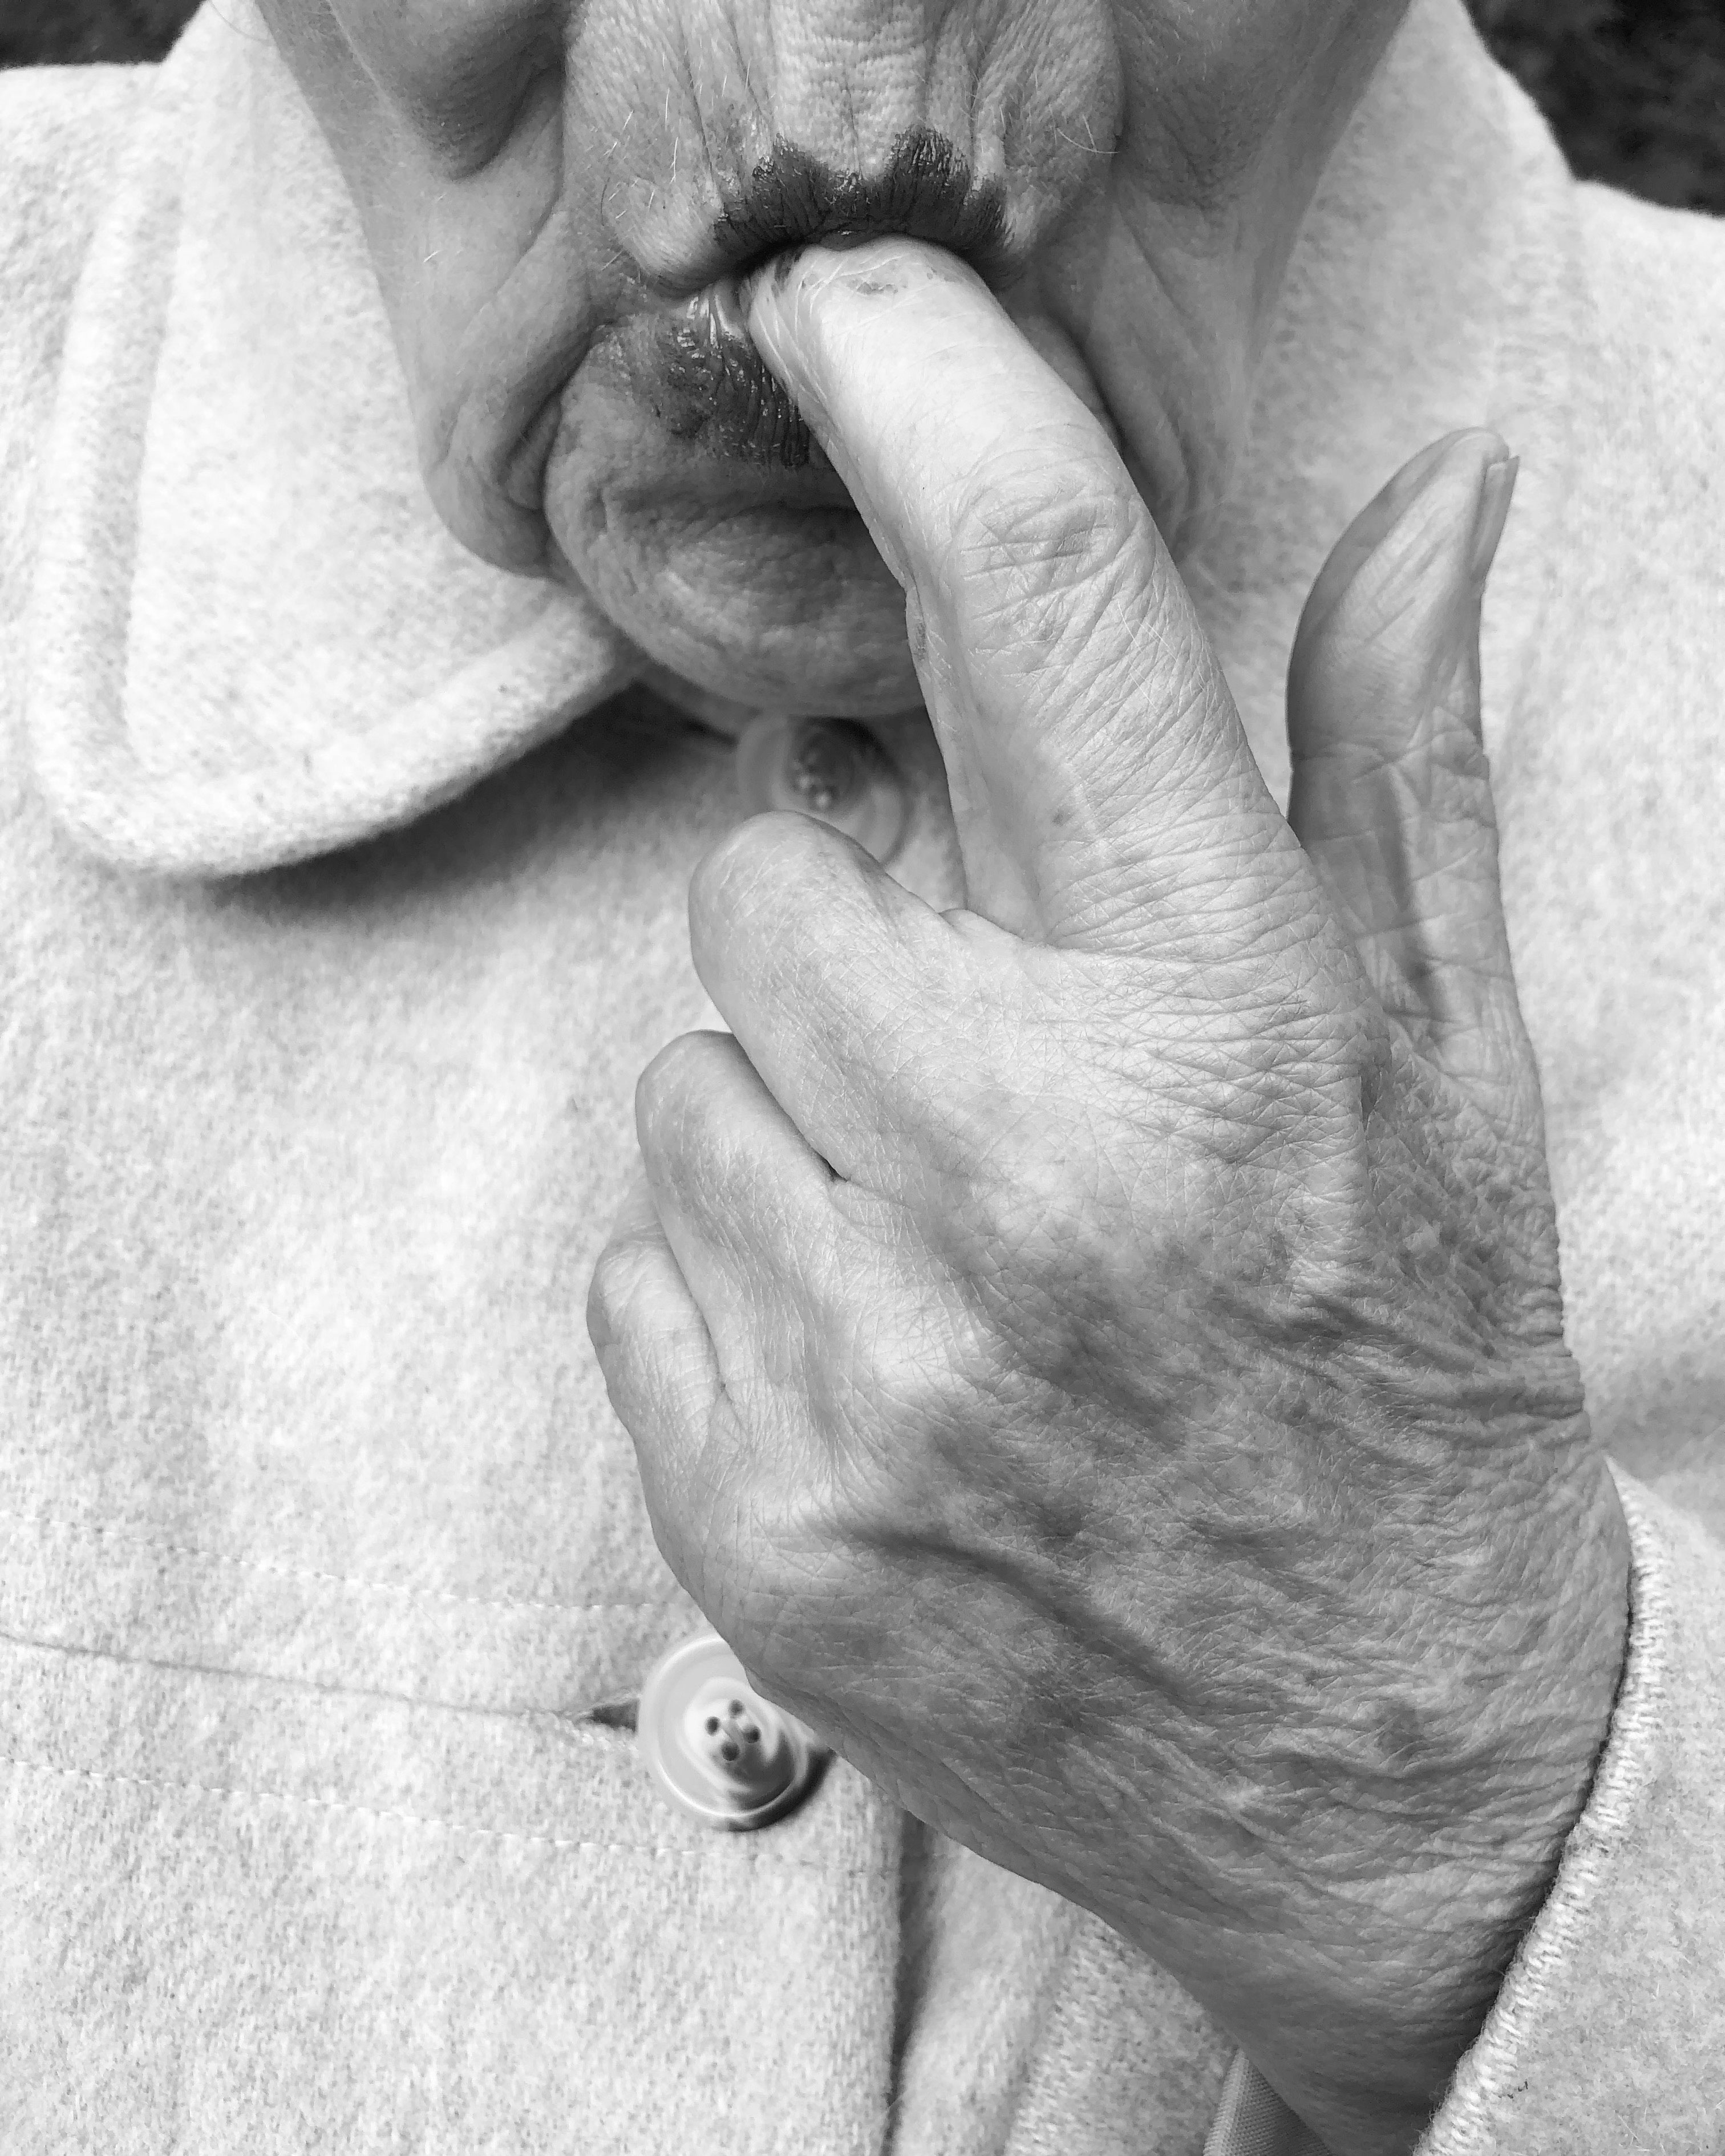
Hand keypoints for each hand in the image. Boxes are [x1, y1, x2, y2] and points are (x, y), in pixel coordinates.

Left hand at [587, 241, 1628, 2155]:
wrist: (1392, 1762)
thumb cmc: (1414, 1378)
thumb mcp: (1451, 1068)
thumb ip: (1400, 762)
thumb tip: (1441, 492)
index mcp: (1226, 1033)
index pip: (1051, 620)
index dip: (933, 407)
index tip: (844, 313)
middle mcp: (1036, 1185)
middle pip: (763, 884)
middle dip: (849, 939)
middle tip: (975, 1056)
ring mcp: (876, 1373)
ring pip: (681, 1091)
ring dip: (789, 1133)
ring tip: (944, 1244)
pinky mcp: (761, 1525)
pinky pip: (634, 1279)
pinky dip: (734, 1297)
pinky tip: (887, 1367)